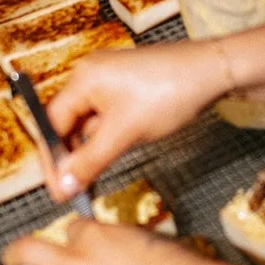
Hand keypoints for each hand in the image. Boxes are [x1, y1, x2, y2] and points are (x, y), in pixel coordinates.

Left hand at [0, 222, 203, 264]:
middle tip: (7, 251)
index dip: (73, 239)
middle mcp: (76, 262)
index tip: (77, 245)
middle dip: (17, 249)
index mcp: (97, 235)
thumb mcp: (152, 244)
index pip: (72, 231)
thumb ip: (127, 248)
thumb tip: (125, 257)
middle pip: (33, 249)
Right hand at [41, 39, 230, 196]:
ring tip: (89, 183)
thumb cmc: (168, 95)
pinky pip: (106, 118)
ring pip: (87, 123)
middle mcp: (90, 75)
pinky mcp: (127, 88)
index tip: (57, 192)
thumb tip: (61, 188)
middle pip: (66, 123)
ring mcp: (109, 80)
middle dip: (69, 157)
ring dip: (88, 151)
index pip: (52, 124)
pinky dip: (105, 140)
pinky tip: (108, 160)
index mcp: (82, 79)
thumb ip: (89, 161)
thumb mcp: (125, 133)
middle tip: (73, 192)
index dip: (52, 160)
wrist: (213, 72)